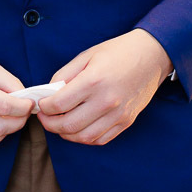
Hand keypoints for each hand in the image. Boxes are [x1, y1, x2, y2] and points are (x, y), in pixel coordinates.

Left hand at [37, 29, 172, 145]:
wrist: (151, 55)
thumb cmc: (117, 52)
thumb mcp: (87, 55)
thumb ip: (65, 74)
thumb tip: (49, 92)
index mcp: (94, 81)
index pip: (59, 104)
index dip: (44, 107)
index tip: (40, 104)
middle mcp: (106, 101)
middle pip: (68, 125)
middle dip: (50, 124)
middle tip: (44, 117)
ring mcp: (117, 114)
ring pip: (83, 137)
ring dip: (66, 134)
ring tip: (59, 123)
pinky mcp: (126, 122)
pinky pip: (100, 139)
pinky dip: (84, 138)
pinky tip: (78, 128)